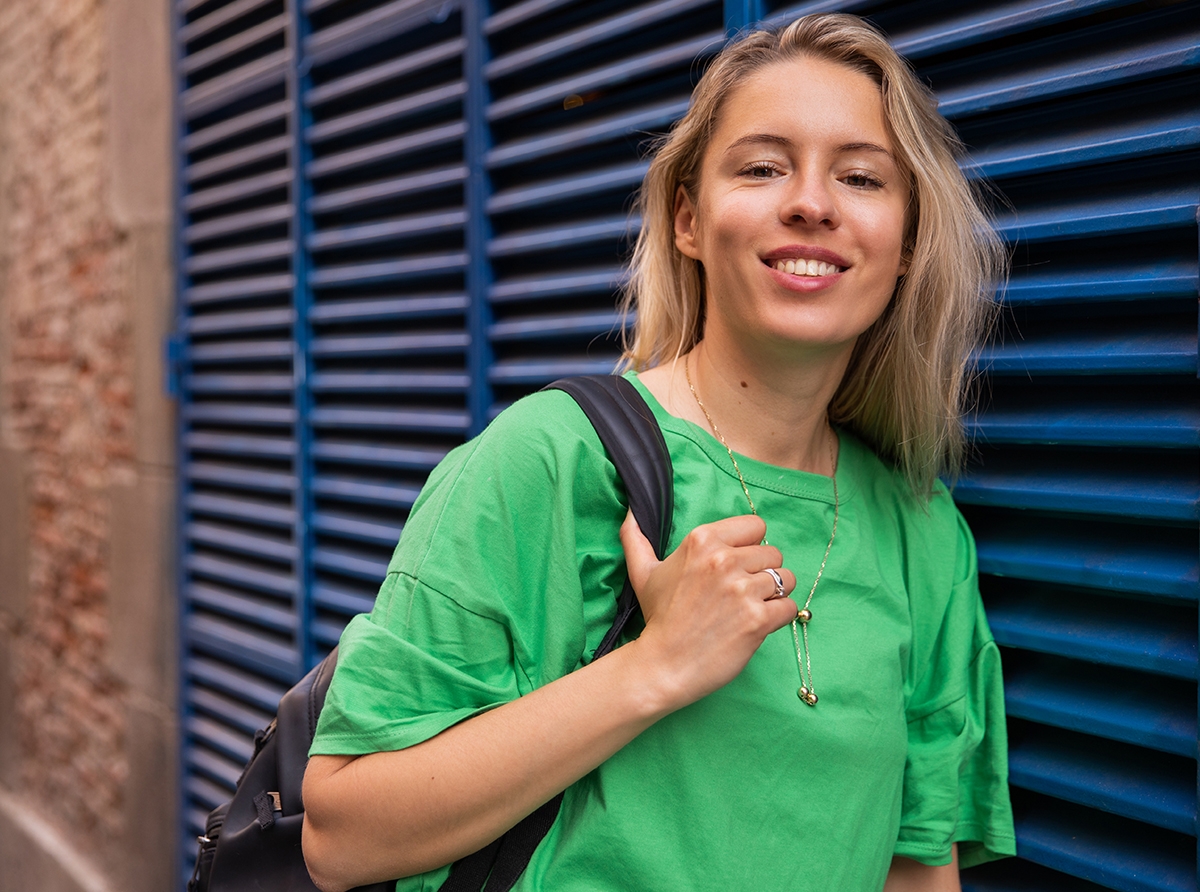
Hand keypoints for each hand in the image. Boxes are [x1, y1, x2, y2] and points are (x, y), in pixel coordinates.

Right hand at [619, 511, 798, 709]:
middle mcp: (724, 560)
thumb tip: (630, 511)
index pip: (756, 526)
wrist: (663, 665)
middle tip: (742, 593)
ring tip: (751, 609)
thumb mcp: (642, 572)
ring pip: (786, 579)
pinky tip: (758, 624)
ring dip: (775, 596)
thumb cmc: (658, 618)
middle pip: (774, 553)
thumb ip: (636, 538)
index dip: (750, 547)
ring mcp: (742, 589)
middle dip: (764, 573)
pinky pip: (789, 607)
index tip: (737, 566)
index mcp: (702, 541)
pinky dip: (780, 617)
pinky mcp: (757, 619)